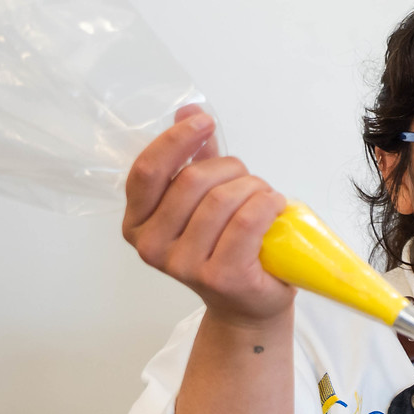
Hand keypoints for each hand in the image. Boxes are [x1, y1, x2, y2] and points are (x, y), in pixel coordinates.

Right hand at [123, 106, 294, 327]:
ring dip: (253, 187)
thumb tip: (188, 109)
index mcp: (137, 223)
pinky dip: (267, 204)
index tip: (204, 121)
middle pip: (193, 181)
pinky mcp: (221, 276)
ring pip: (222, 200)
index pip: (148, 171)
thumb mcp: (203, 199)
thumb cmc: (226, 246)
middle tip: (249, 178)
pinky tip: (276, 205)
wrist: (249, 304)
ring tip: (264, 196)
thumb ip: (193, 157)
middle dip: (230, 168)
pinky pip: (247, 221)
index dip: (176, 140)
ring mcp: (184, 266)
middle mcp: (152, 247)